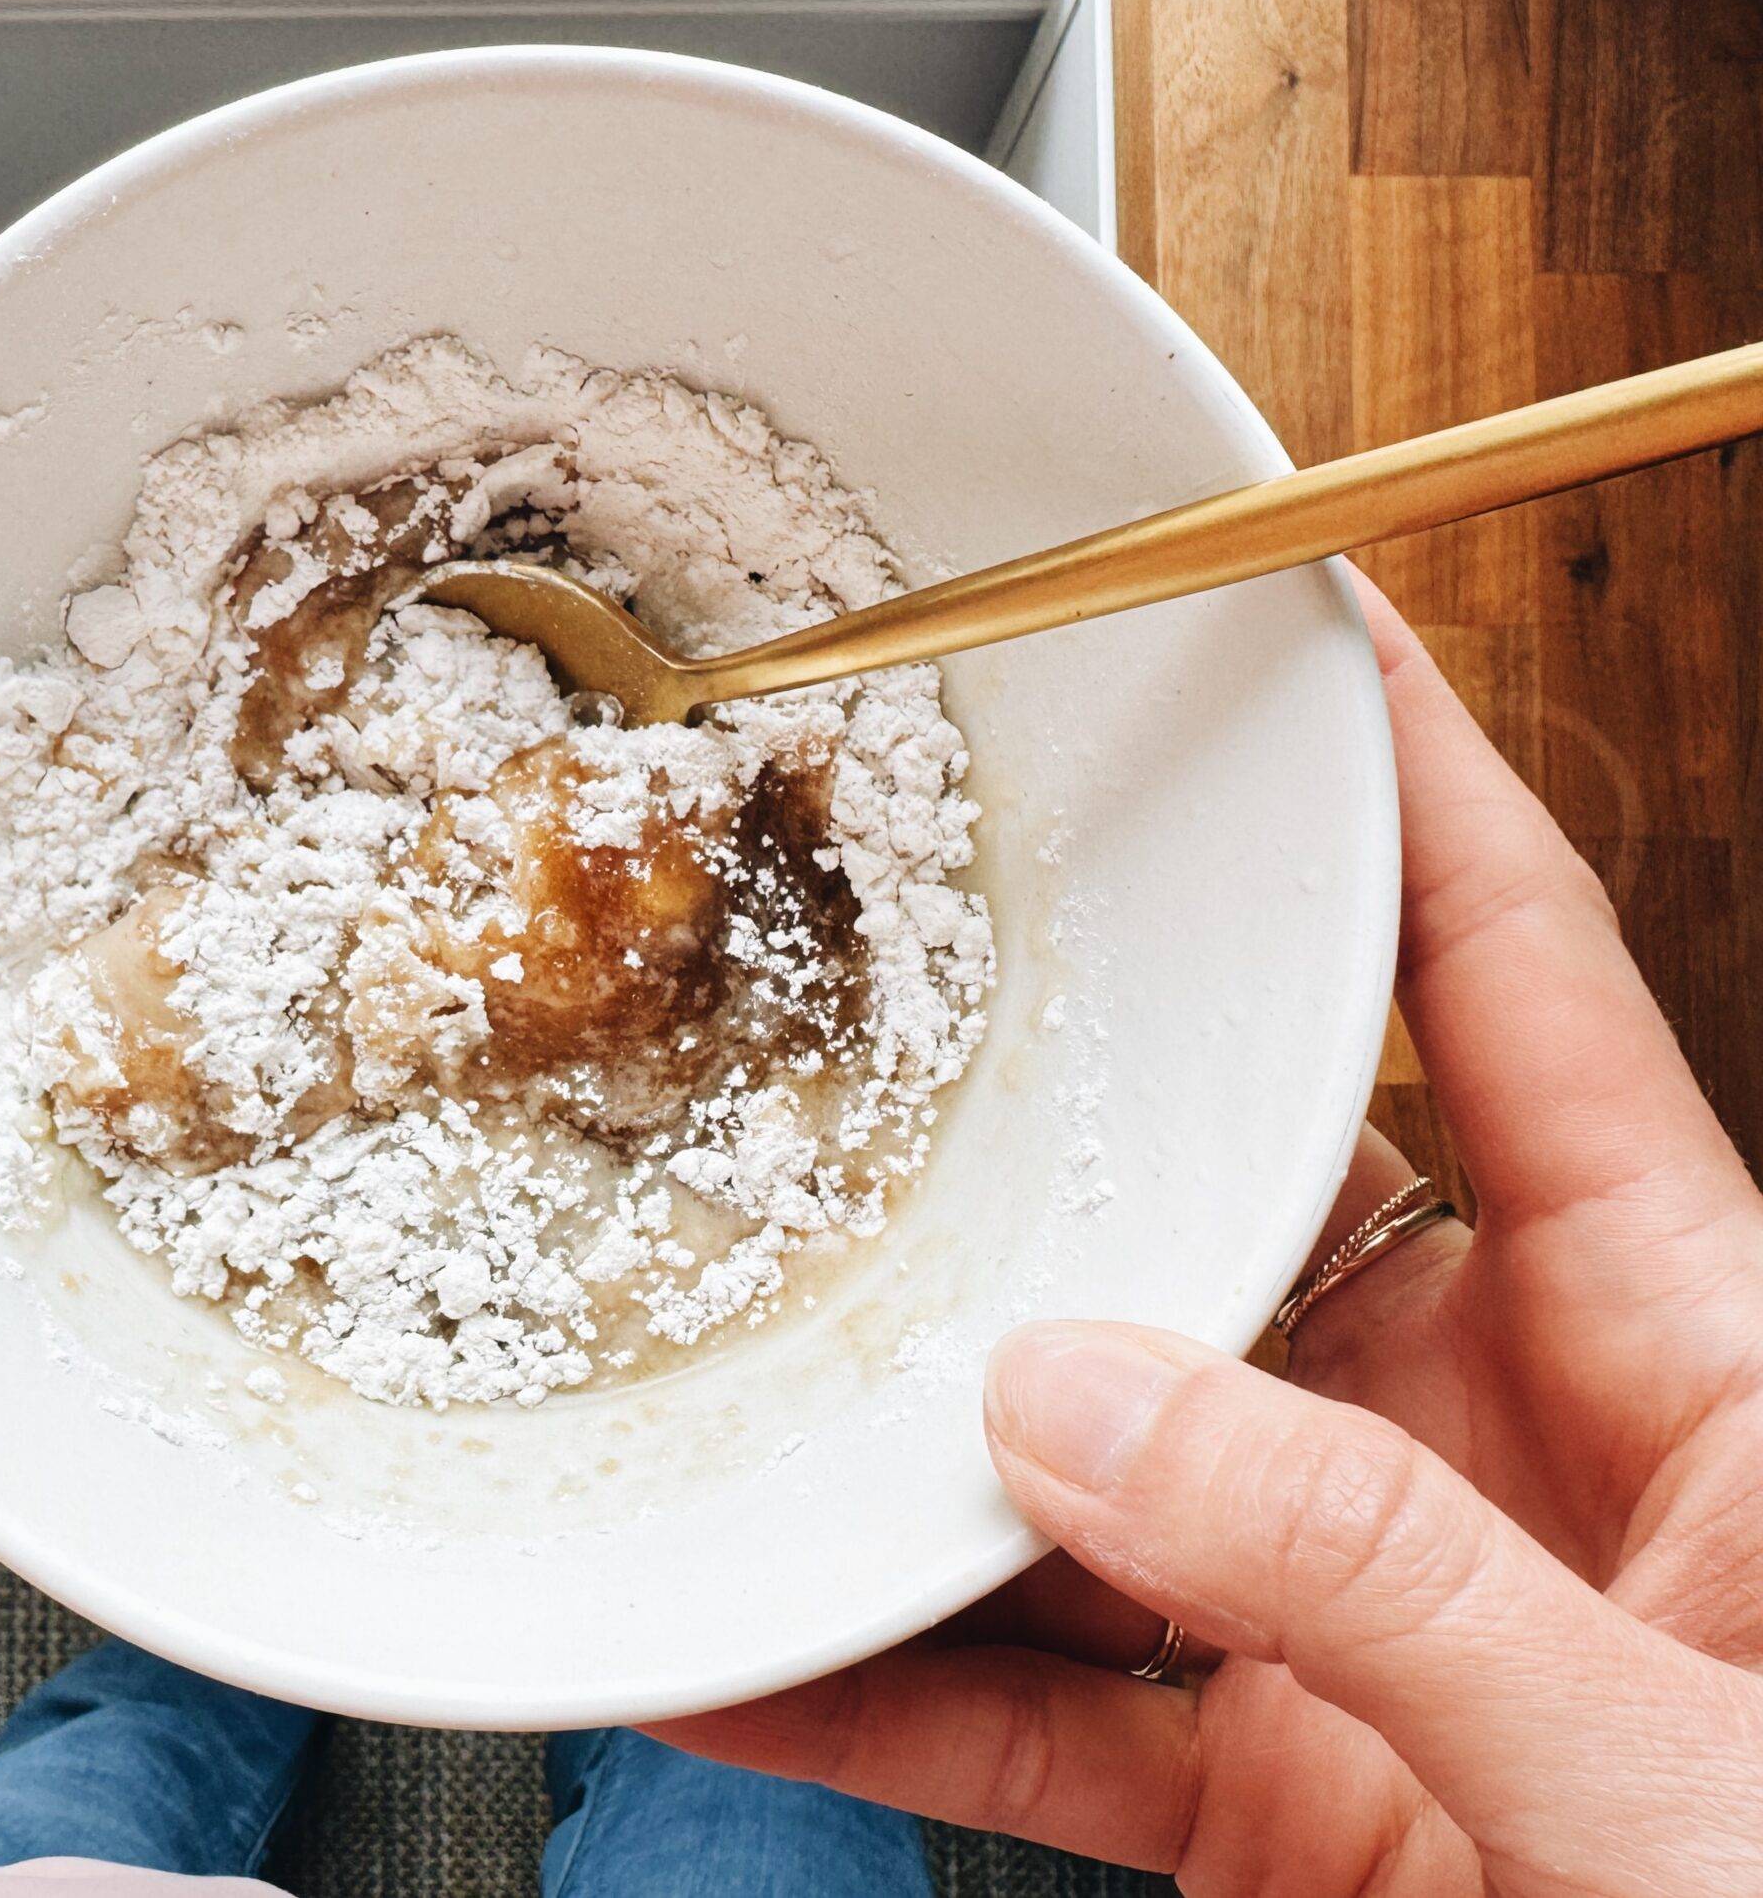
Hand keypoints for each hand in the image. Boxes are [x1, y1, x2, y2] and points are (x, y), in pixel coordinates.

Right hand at [649, 569, 1762, 1893]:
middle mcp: (1514, 1452)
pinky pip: (1041, 1709)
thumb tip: (1079, 1405)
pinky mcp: (1280, 1788)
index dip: (1410, 799)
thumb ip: (1376, 1573)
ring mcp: (1376, 1620)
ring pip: (1101, 1471)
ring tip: (752, 1362)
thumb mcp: (1683, 1767)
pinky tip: (749, 1651)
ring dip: (922, 1444)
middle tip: (888, 1034)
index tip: (1284, 636)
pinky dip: (886, 1694)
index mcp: (1702, 1357)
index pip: (1514, 996)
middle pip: (1242, 1216)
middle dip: (1063, 1143)